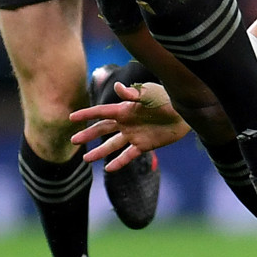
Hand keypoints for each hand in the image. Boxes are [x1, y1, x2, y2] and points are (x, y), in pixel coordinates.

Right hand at [68, 81, 190, 170]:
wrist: (185, 113)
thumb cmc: (166, 99)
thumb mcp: (149, 94)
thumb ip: (133, 93)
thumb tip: (117, 87)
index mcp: (124, 109)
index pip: (101, 112)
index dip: (86, 114)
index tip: (72, 117)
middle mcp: (126, 122)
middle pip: (103, 129)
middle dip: (88, 134)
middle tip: (73, 141)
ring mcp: (134, 135)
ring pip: (112, 145)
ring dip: (99, 152)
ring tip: (86, 159)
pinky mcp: (144, 145)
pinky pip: (128, 156)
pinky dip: (119, 162)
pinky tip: (108, 169)